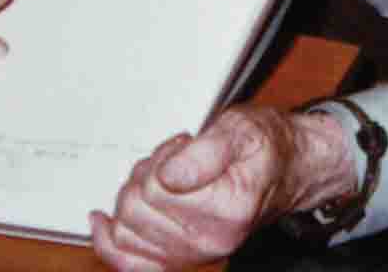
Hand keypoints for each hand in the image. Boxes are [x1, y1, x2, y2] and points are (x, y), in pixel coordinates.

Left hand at [90, 105, 354, 270]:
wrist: (285, 170)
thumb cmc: (264, 147)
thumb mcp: (242, 130)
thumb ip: (207, 150)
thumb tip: (170, 174)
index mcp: (226, 210)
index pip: (157, 187)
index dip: (163, 158)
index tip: (184, 145)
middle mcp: (209, 242)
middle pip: (136, 210)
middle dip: (145, 175)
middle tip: (173, 158)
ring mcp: (194, 255)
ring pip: (127, 231)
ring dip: (135, 197)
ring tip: (163, 177)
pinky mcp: (181, 258)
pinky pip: (131, 264)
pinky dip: (111, 244)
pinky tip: (102, 224)